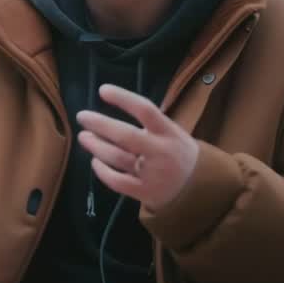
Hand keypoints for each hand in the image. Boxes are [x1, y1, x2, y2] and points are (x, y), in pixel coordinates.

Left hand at [76, 84, 198, 211]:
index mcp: (169, 132)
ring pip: (117, 158)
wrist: (201, 190)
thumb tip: (118, 104)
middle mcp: (160, 152)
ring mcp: (151, 174)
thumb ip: (151, 123)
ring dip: (96, 146)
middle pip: (125, 135)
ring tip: (84, 137)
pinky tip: (95, 162)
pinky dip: (102, 171)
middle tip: (82, 117)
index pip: (144, 110)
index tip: (103, 90)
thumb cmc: (180, 154)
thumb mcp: (174, 133)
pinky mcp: (144, 192)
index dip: (123, 98)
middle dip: (100, 124)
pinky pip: (117, 181)